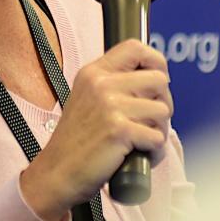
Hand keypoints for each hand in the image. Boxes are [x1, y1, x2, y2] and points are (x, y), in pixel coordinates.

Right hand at [20, 40, 171, 220]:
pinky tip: (139, 155)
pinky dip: (154, 151)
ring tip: (141, 140)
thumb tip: (155, 80)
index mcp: (94, 72)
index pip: (135, 47)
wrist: (56, 173)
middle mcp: (102, 84)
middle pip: (159, 79)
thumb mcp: (86, 98)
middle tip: (150, 120)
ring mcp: (111, 106)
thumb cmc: (75, 141)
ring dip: (159, 130)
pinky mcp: (120, 130)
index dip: (156, 61)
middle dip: (163, 102)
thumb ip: (113, 84)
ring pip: (163, 111)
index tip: (156, 82)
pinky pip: (158, 137)